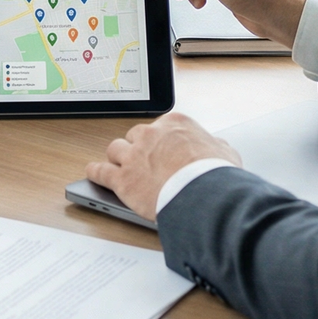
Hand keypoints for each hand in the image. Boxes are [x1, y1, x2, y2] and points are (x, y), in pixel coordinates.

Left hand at [86, 113, 241, 220]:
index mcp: (174, 124)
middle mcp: (150, 135)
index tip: (160, 148)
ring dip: (117, 158)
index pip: (159, 127)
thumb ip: (214, 145)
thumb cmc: (215, 174)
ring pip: (115, 149)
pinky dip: (95, 171)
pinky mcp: (122, 179)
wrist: (204, 194)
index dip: (159, 141)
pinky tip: (93, 172)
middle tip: (143, 160)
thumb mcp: (224, 151)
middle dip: (138, 147)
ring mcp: (133, 156)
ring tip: (118, 164)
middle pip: (135, 136)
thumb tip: (217, 146)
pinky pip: (100, 171)